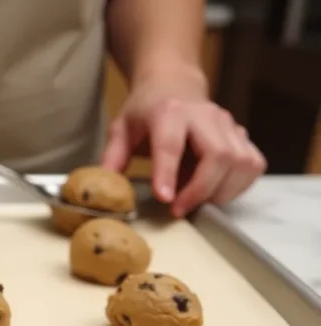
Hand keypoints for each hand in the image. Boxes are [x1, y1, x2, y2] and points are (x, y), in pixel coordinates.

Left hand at [100, 67, 265, 217]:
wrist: (173, 84)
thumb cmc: (145, 109)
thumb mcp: (122, 128)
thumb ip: (112, 156)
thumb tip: (104, 185)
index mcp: (168, 112)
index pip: (171, 144)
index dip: (169, 173)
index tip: (165, 198)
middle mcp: (203, 116)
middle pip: (218, 155)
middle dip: (201, 189)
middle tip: (179, 209)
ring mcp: (227, 124)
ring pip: (241, 162)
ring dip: (221, 191)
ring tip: (196, 202)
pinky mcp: (242, 135)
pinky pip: (253, 164)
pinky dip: (239, 185)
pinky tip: (217, 191)